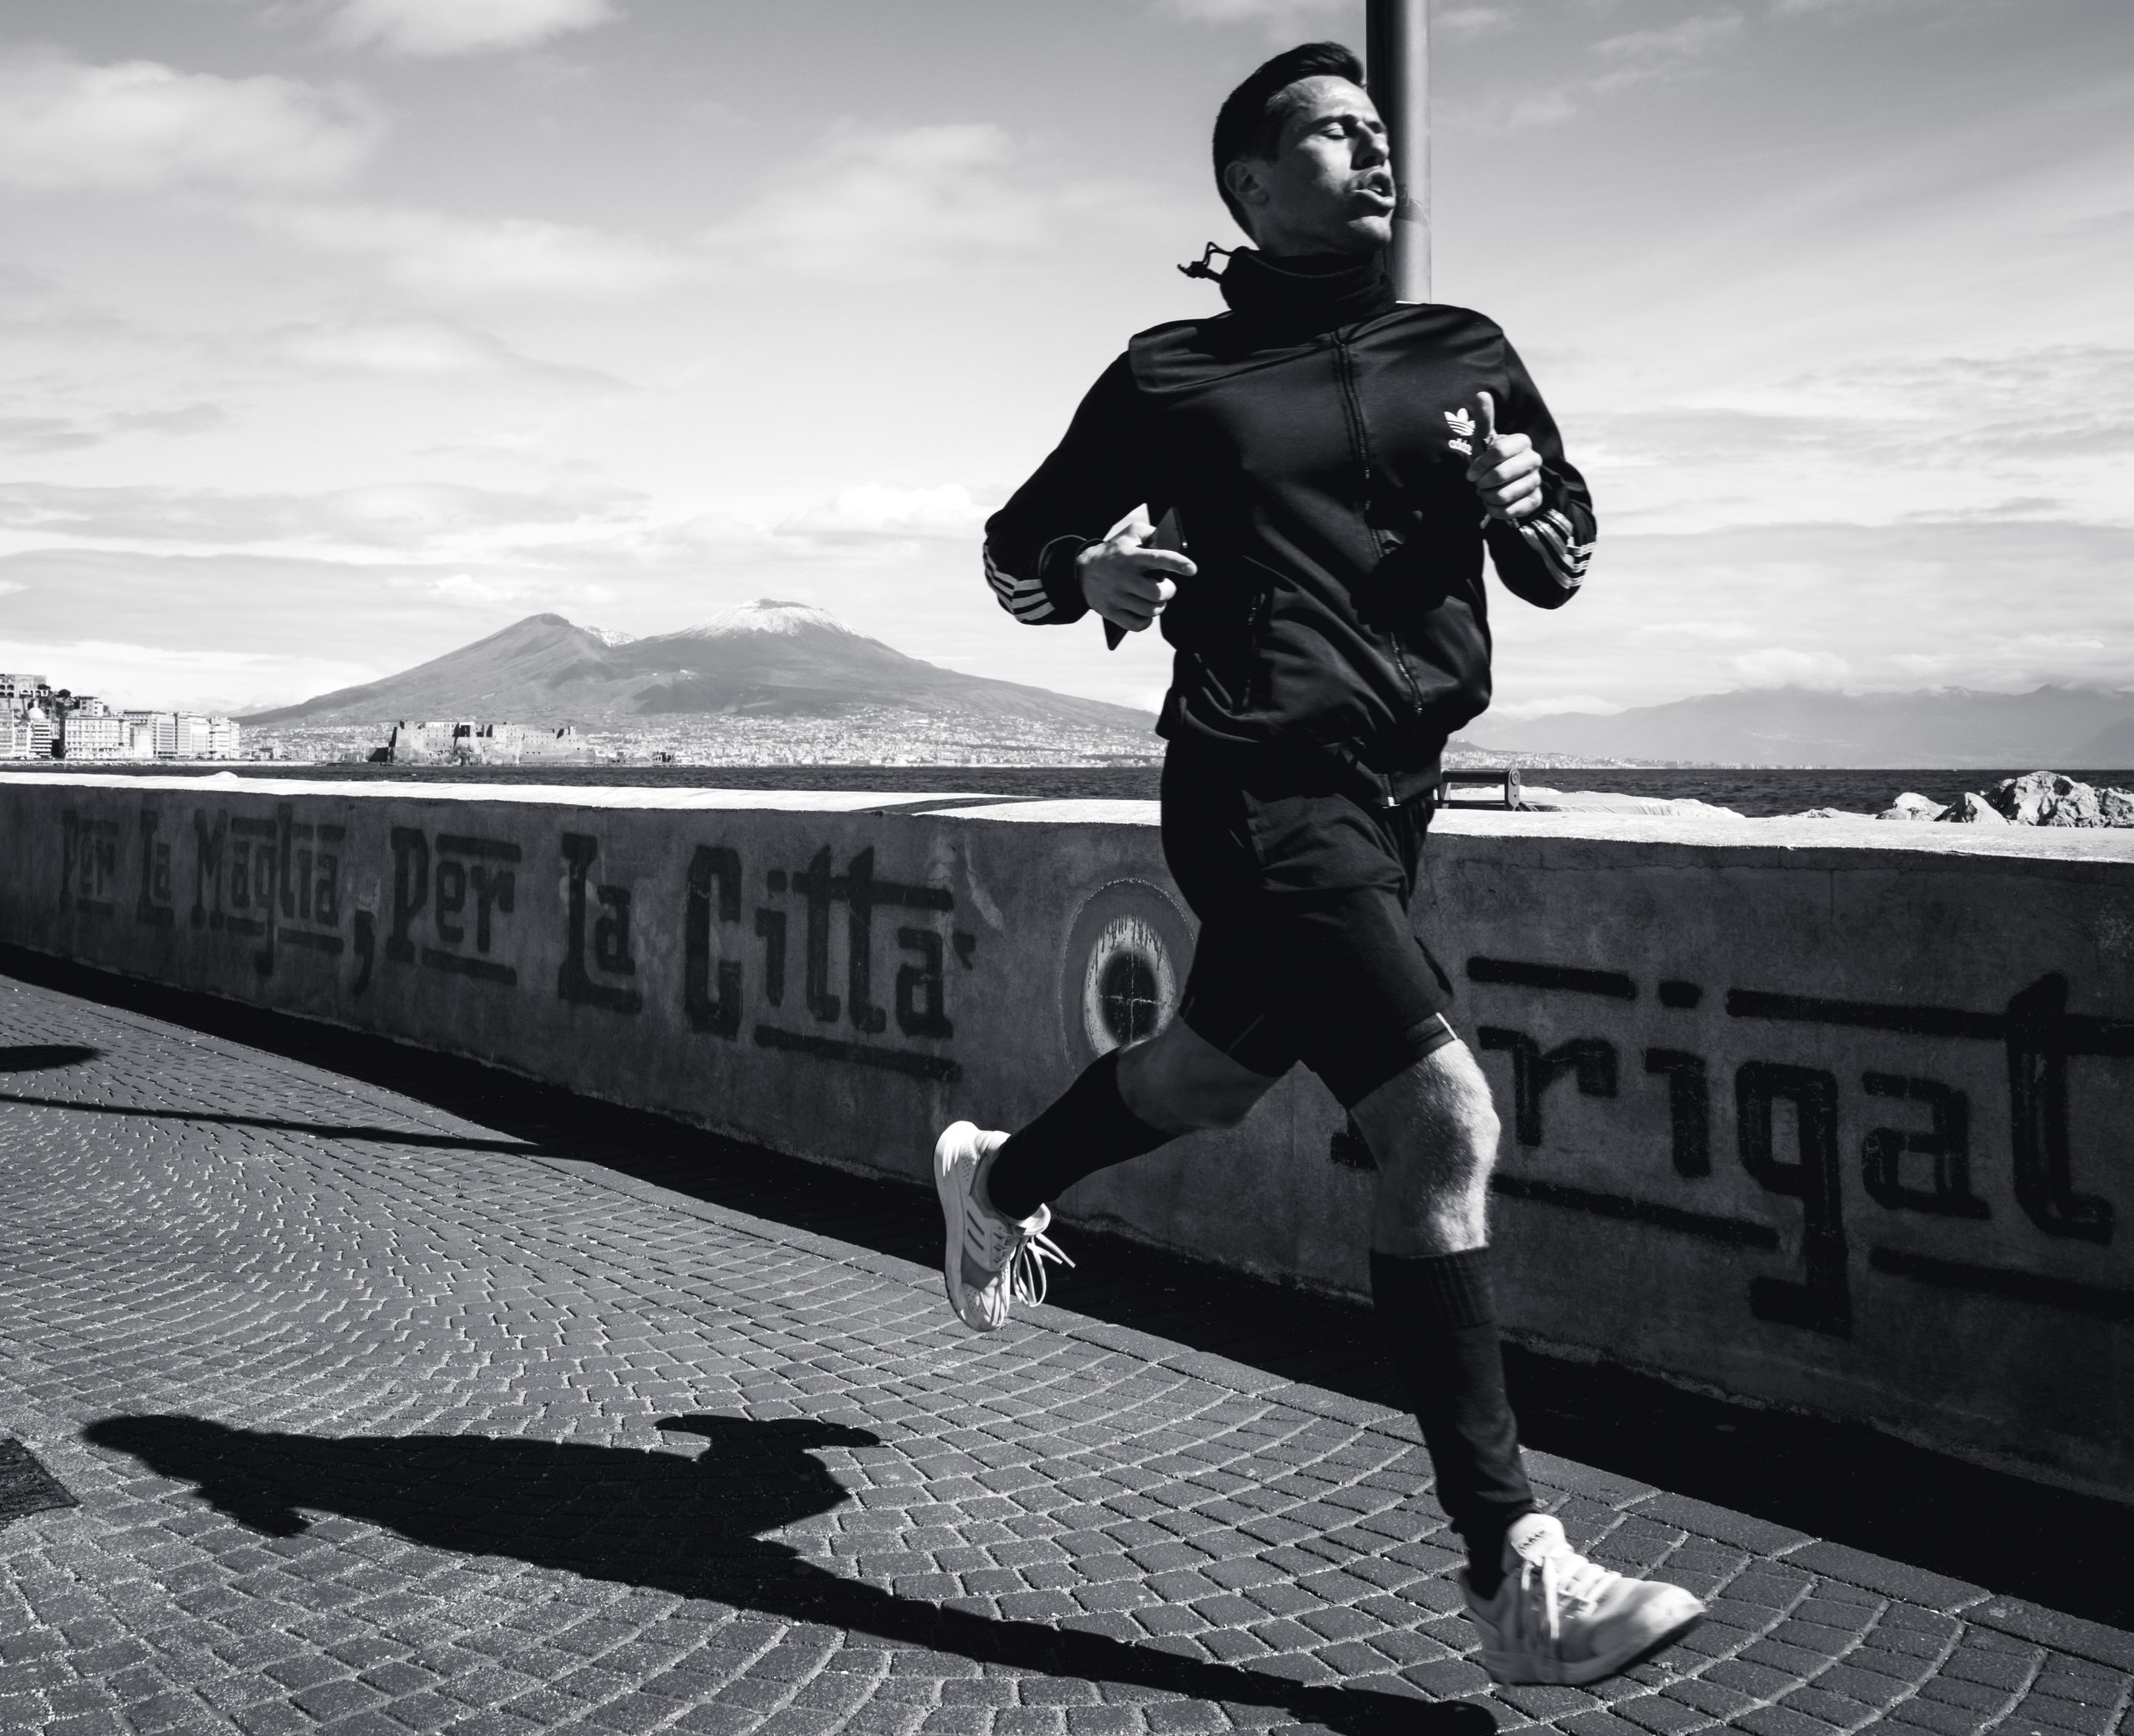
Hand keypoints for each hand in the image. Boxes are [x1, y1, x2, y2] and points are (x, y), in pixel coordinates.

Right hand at [1077, 512, 1194, 633]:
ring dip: (1159, 606)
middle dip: (1169, 591)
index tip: (1192, 569)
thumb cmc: (1114, 551)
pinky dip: (1146, 622)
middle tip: (1167, 588)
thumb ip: (1151, 534)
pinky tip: (1146, 614)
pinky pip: (1137, 625)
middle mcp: (1123, 577)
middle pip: (1157, 593)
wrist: (1079, 570)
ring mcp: (1115, 597)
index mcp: (1130, 556)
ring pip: (1150, 610)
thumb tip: (1171, 543)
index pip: (1158, 559)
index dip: (1177, 563)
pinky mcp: (1110, 612)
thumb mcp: (1129, 534)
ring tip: (1156, 600)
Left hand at [1463, 390, 1543, 523]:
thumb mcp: (1483, 441)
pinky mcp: (1535, 501)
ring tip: (1486, 493)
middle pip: (1500, 475)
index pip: (1498, 451)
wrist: (1501, 486)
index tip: (1470, 473)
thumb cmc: (1490, 461)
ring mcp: (1536, 481)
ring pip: (1504, 495)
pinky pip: (1510, 511)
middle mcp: (1534, 460)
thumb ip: (1484, 419)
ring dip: (1487, 497)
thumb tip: (1481, 393)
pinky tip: (1493, 505)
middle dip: (1482, 483)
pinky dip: (1495, 511)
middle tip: (1478, 484)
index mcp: (1522, 441)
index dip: (1480, 465)